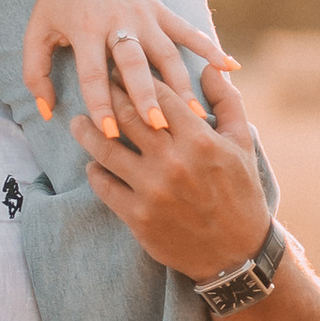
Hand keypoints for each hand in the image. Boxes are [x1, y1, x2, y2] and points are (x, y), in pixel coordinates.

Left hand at [23, 0, 224, 143]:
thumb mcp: (37, 31)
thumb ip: (35, 72)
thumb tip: (47, 111)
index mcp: (85, 29)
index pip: (93, 73)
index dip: (101, 103)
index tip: (109, 132)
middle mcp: (119, 23)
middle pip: (136, 64)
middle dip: (147, 96)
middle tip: (158, 126)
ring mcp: (145, 16)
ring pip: (168, 54)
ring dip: (181, 85)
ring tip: (197, 116)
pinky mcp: (162, 10)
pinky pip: (189, 31)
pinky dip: (210, 48)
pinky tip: (231, 69)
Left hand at [72, 57, 271, 281]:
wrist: (236, 253)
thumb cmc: (240, 193)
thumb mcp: (242, 143)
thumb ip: (226, 101)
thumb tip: (207, 68)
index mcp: (200, 140)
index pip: (158, 96)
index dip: (136, 77)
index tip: (120, 68)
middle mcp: (174, 162)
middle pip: (127, 116)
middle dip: (106, 96)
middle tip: (92, 85)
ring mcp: (153, 190)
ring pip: (107, 150)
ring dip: (86, 132)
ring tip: (77, 122)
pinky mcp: (138, 217)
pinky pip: (105, 186)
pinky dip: (94, 172)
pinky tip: (92, 164)